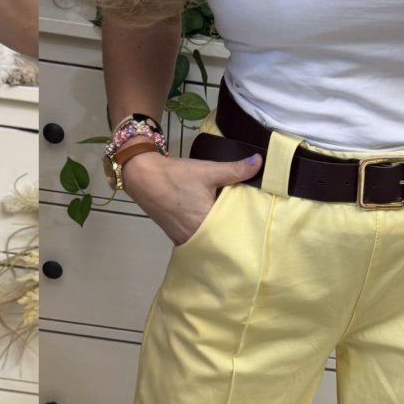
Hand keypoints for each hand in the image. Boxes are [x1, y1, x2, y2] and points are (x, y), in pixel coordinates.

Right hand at [121, 150, 261, 246]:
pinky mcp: (176, 237)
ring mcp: (184, 239)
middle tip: (250, 224)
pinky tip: (213, 225)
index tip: (258, 222)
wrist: (143, 176)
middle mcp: (195, 237)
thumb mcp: (208, 170)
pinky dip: (206, 235)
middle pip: (222, 239)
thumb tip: (260, 162)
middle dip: (234, 232)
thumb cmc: (176, 175)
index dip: (246, 227)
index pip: (234, 231)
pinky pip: (197, 240)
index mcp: (206, 224)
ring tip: (235, 225)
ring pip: (209, 241)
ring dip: (219, 234)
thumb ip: (235, 169)